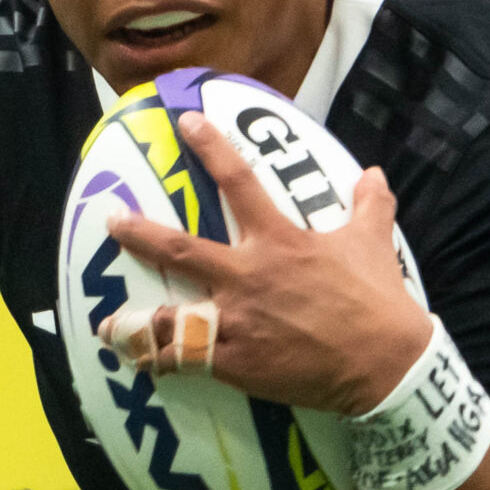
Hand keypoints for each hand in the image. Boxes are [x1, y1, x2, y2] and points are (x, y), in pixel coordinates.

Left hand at [101, 110, 430, 415]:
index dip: (211, 147)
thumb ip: (369, 206)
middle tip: (113, 220)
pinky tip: (141, 366)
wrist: (383, 364)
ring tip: (106, 324)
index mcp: (279, 241)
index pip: (239, 181)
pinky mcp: (236, 362)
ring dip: (137, 322)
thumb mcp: (374, 243)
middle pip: (181, 249)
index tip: (186, 122)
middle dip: (141, 234)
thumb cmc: (378, 302)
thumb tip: (374, 175)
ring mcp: (237, 321)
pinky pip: (189, 361)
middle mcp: (249, 277)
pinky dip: (163, 364)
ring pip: (173, 318)